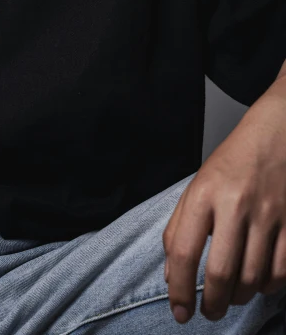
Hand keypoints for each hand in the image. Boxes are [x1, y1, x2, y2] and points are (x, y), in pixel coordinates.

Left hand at [162, 87, 285, 323]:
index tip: (179, 311)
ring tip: (230, 295)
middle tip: (208, 312)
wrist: (278, 133)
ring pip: (252, 279)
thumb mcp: (196, 187)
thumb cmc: (233, 162)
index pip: (183, 252)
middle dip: (212, 304)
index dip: (179, 289)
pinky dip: (267, 286)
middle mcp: (235, 205)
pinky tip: (257, 281)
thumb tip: (171, 275)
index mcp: (203, 194)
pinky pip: (281, 272)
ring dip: (239, 297)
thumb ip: (178, 229)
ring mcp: (268, 216)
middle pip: (221, 273)